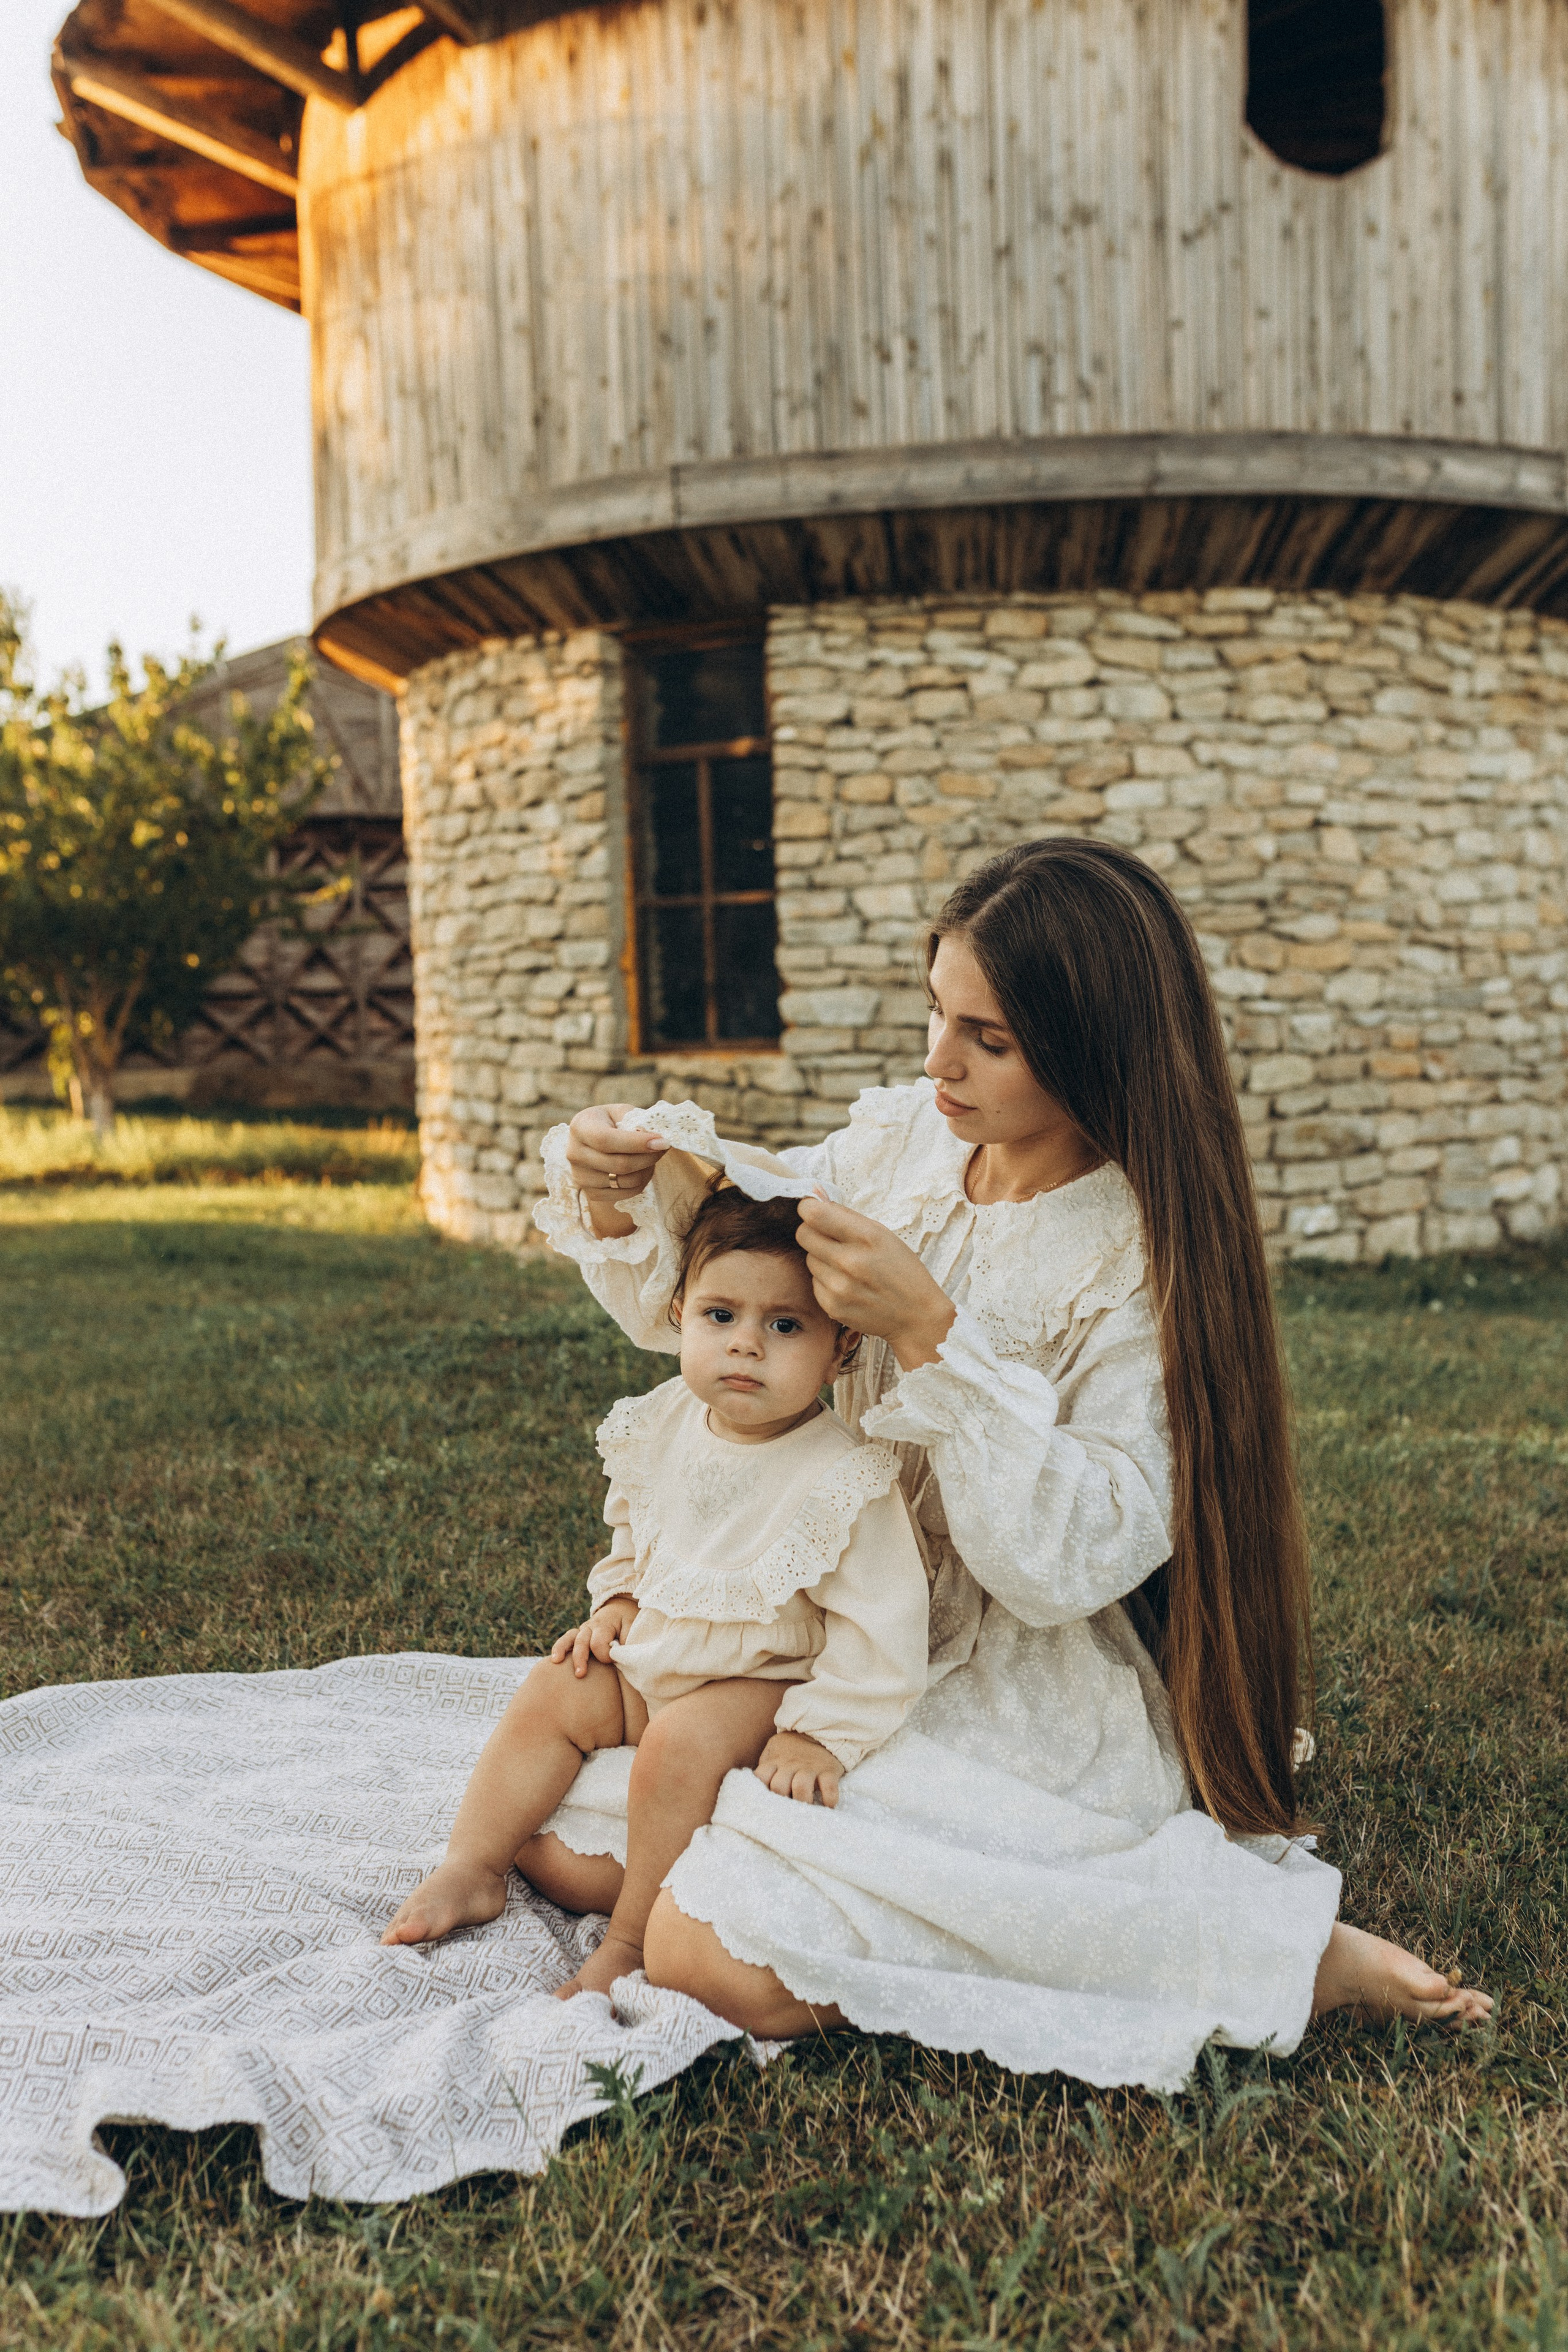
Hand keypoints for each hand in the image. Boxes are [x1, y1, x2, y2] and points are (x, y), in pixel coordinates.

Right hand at [550, 1595, 637, 1676]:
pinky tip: (553, 1661)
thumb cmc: (629, 1624)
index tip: (615, 1660)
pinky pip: (565, 1640)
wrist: (621, 1611)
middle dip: (581, 1658)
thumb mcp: (633, 1628)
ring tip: (556, 1662)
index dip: (605, 1654)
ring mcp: (582, 1631)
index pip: (599, 1642)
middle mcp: (591, 1626)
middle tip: (581, 1675)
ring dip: (563, 1650)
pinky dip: (558, 1648)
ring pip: (570, 1639)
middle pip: (581, 1641)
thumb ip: (628, 1642)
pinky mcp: (578, 1636)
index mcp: (606, 1624)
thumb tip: (621, 1656)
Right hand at [565, 1104, 668, 1238]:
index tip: (662, 1141)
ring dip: (647, 1170)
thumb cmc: (612, 1123)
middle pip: (618, 1164)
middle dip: (648, 1157)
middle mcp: (574, 1153)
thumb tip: (656, 1138)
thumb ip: (636, 1121)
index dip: (636, 1143)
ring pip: (624, 1181)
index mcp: (580, 1127)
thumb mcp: (621, 1112)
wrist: (594, 1142)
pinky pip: (624, 1194)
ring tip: (652, 1157)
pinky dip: (641, 1183)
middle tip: (664, 1147)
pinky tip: (643, 1169)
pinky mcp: (590, 1193)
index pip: (606, 1140)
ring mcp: (580, 1176)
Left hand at [755, 1730, 844, 1806]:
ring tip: (805, 1811)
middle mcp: (790, 1764)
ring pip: (801, 1787)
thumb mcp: (774, 1750)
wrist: (820, 1731)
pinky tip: (828, 1806)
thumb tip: (755, 1789)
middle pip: (779, 1786)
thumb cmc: (792, 1748)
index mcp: (775, 1761)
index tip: (766, 1802)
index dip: (760, 1791)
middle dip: (781, 1801)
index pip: (760, 1777)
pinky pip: (829, 1787)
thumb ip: (766, 1767)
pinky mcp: (828, 1770)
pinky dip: (829, 1799)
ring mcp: (810, 1767)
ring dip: (802, 1802)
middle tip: (787, 1811)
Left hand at [796, 1195, 956, 1371]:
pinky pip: (814, 1281)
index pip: (815, 1214)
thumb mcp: (884, 1235)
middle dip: (813, 1231)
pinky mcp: (832, 1306)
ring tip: (846, 1266)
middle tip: (831, 1238)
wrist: (917, 1316)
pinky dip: (826, 1280)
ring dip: (821, 1258)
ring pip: (809, 1258)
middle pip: (804, 1234)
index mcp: (867, 1237)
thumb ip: (847, 1216)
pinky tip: (847, 1284)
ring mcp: (839, 1287)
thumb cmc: (902, 1271)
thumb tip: (816, 1196)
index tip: (814, 1210)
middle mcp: (850, 1262)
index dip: (809, 1208)